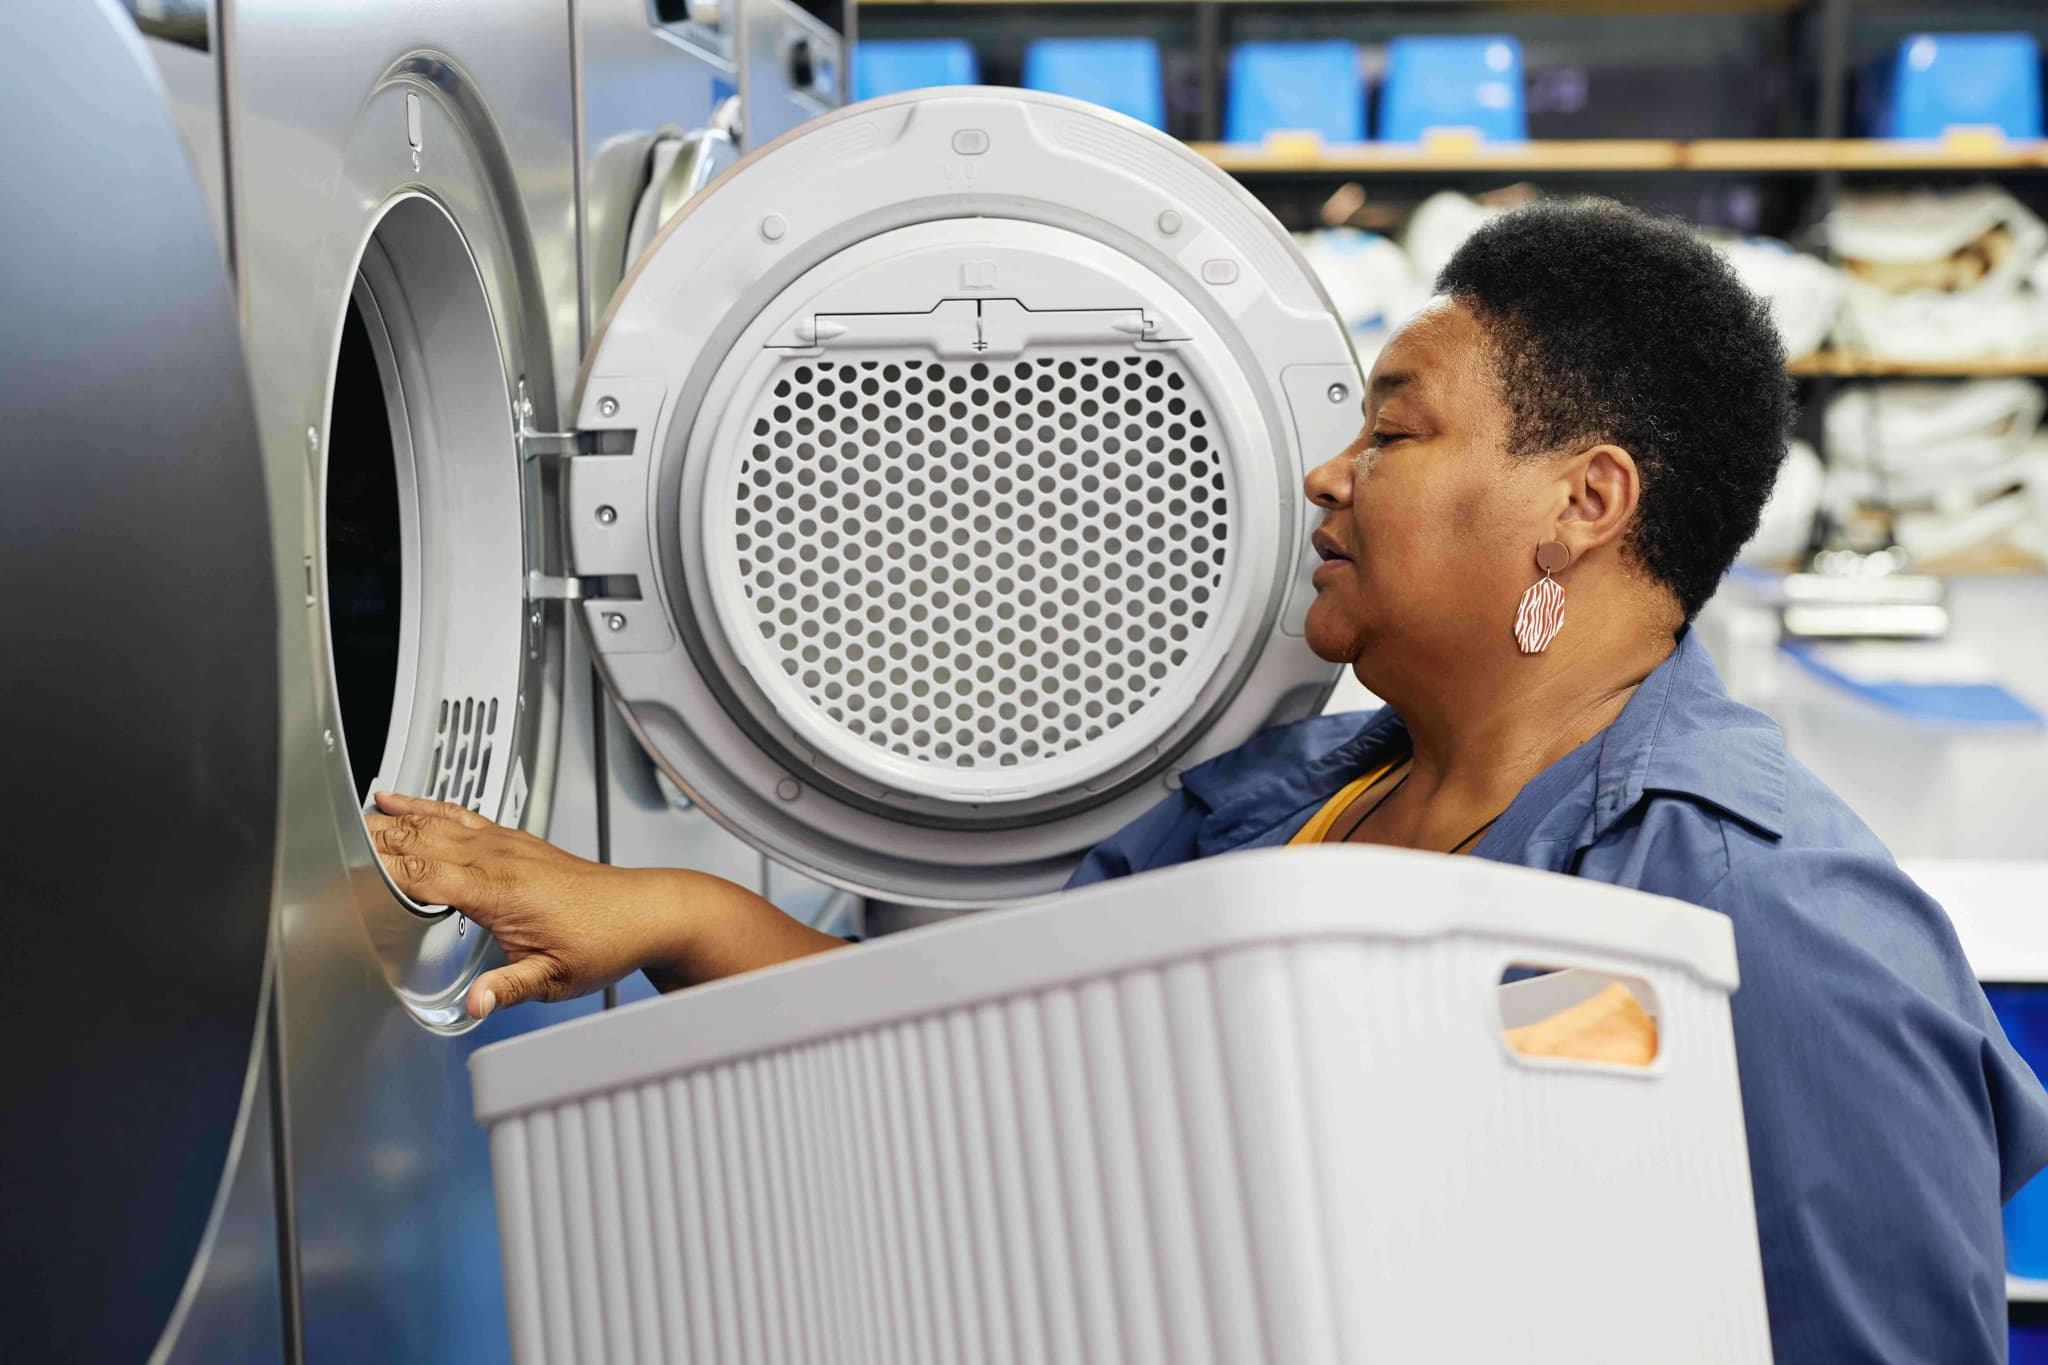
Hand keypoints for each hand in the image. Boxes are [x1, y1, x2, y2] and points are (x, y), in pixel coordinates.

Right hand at [366, 791, 691, 1018]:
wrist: (645, 911)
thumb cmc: (605, 940)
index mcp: (500, 892)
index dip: (379, 873)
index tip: (339, 875)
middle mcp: (498, 859)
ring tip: (341, 818)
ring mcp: (504, 844)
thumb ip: (509, 988)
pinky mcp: (511, 840)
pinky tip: (397, 798)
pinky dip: (422, 804)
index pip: (424, 875)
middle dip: (368, 842)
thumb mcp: (555, 978)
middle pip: (418, 842)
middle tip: (319, 843)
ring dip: (387, 820)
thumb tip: (476, 1005)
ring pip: (432, 822)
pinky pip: (457, 814)